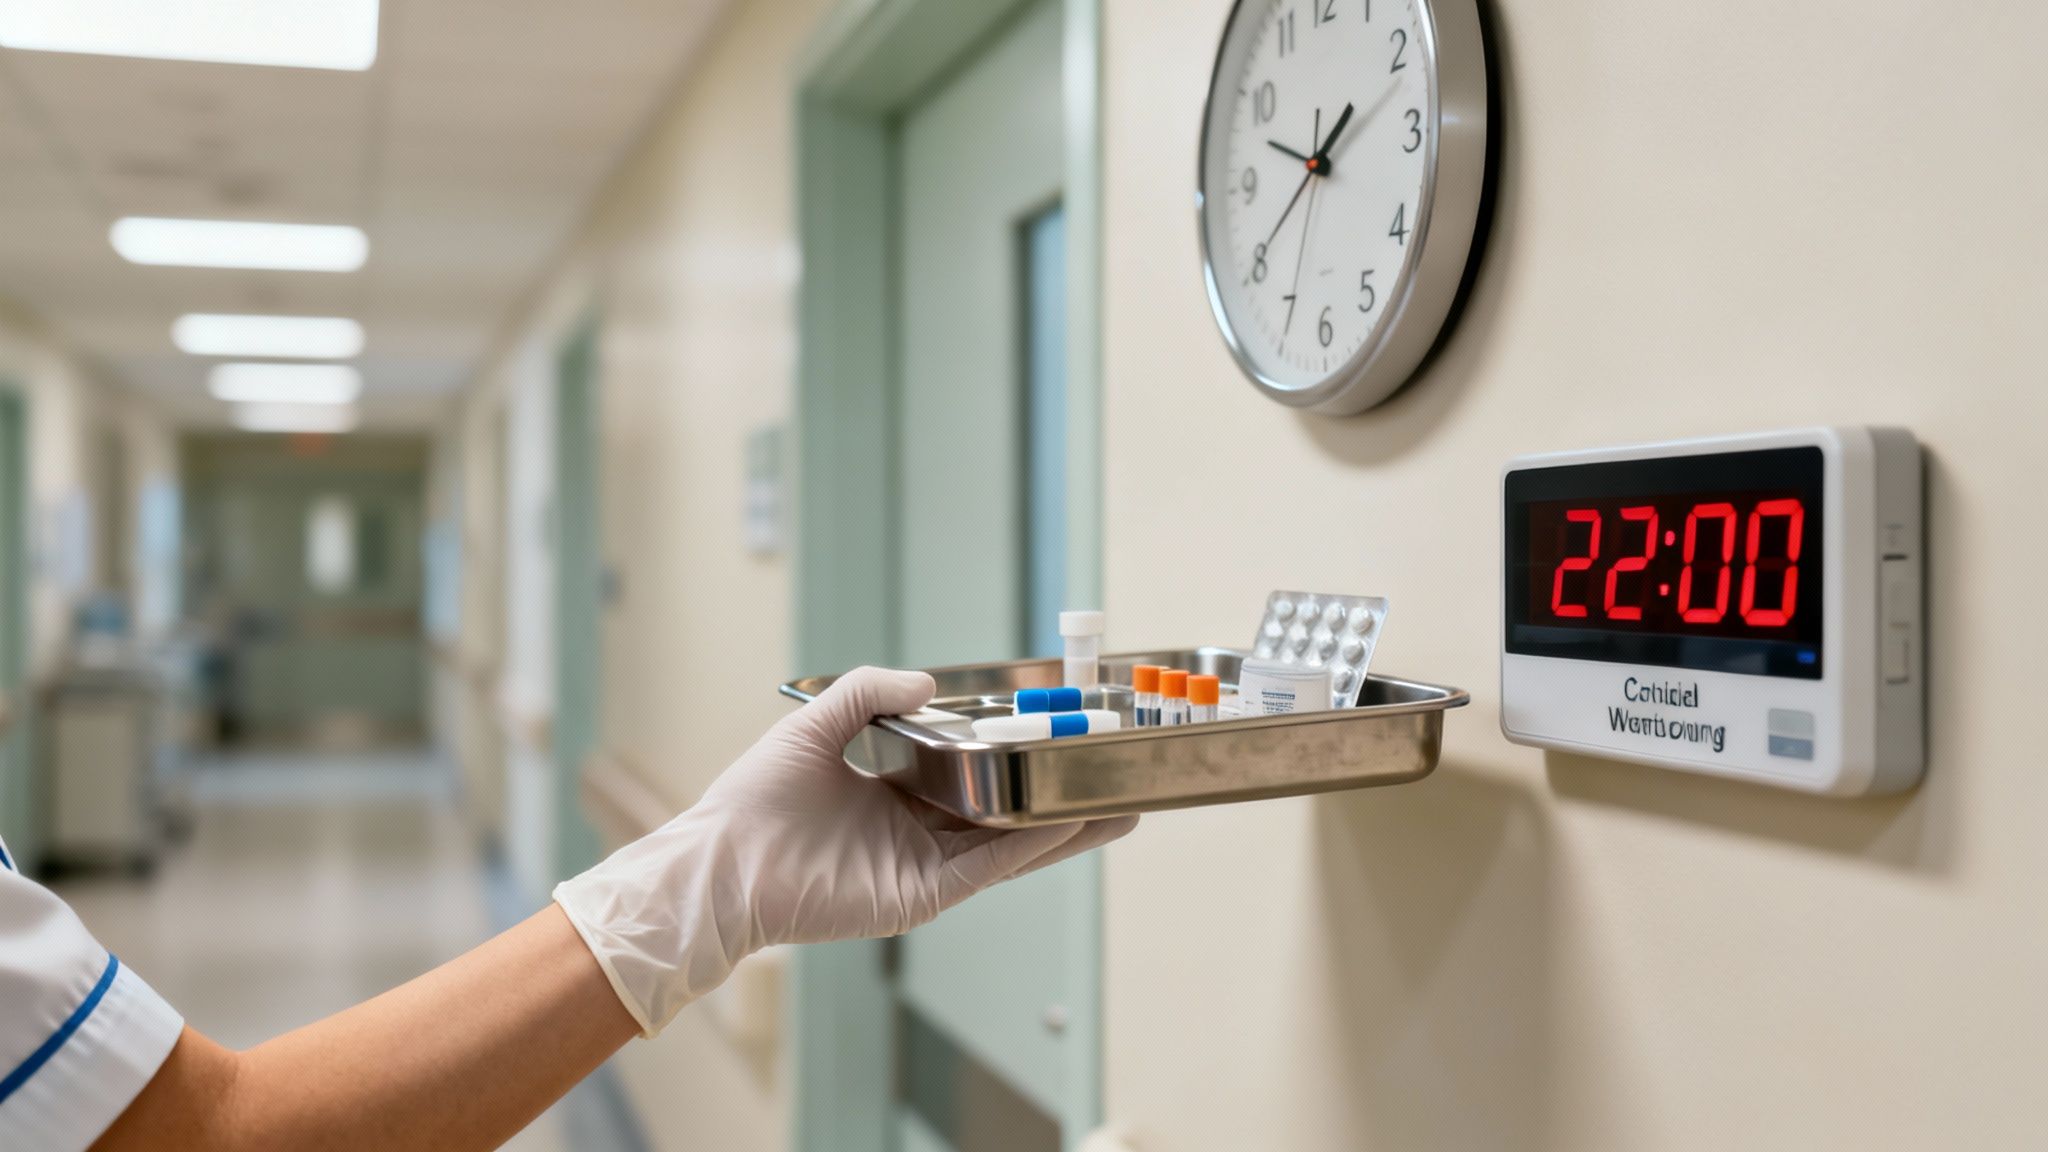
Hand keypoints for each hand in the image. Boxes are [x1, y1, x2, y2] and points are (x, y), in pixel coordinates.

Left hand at [553, 667, 1137, 1034]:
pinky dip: (1030, 845)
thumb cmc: (753, 800)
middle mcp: (913, 836)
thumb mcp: (817, 724)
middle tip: (1110, 776)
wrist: (721, 862)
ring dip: (1063, 825)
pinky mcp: (920, 896)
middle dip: (1056, 798)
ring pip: (1009, 843)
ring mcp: (921, 869)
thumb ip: (869, 693)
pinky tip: (1068, 821)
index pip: (967, 779)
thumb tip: (929, 683)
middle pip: (1003, 814)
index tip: (1052, 738)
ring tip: (1120, 806)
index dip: (1010, 760)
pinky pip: (987, 866)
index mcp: (890, 798)